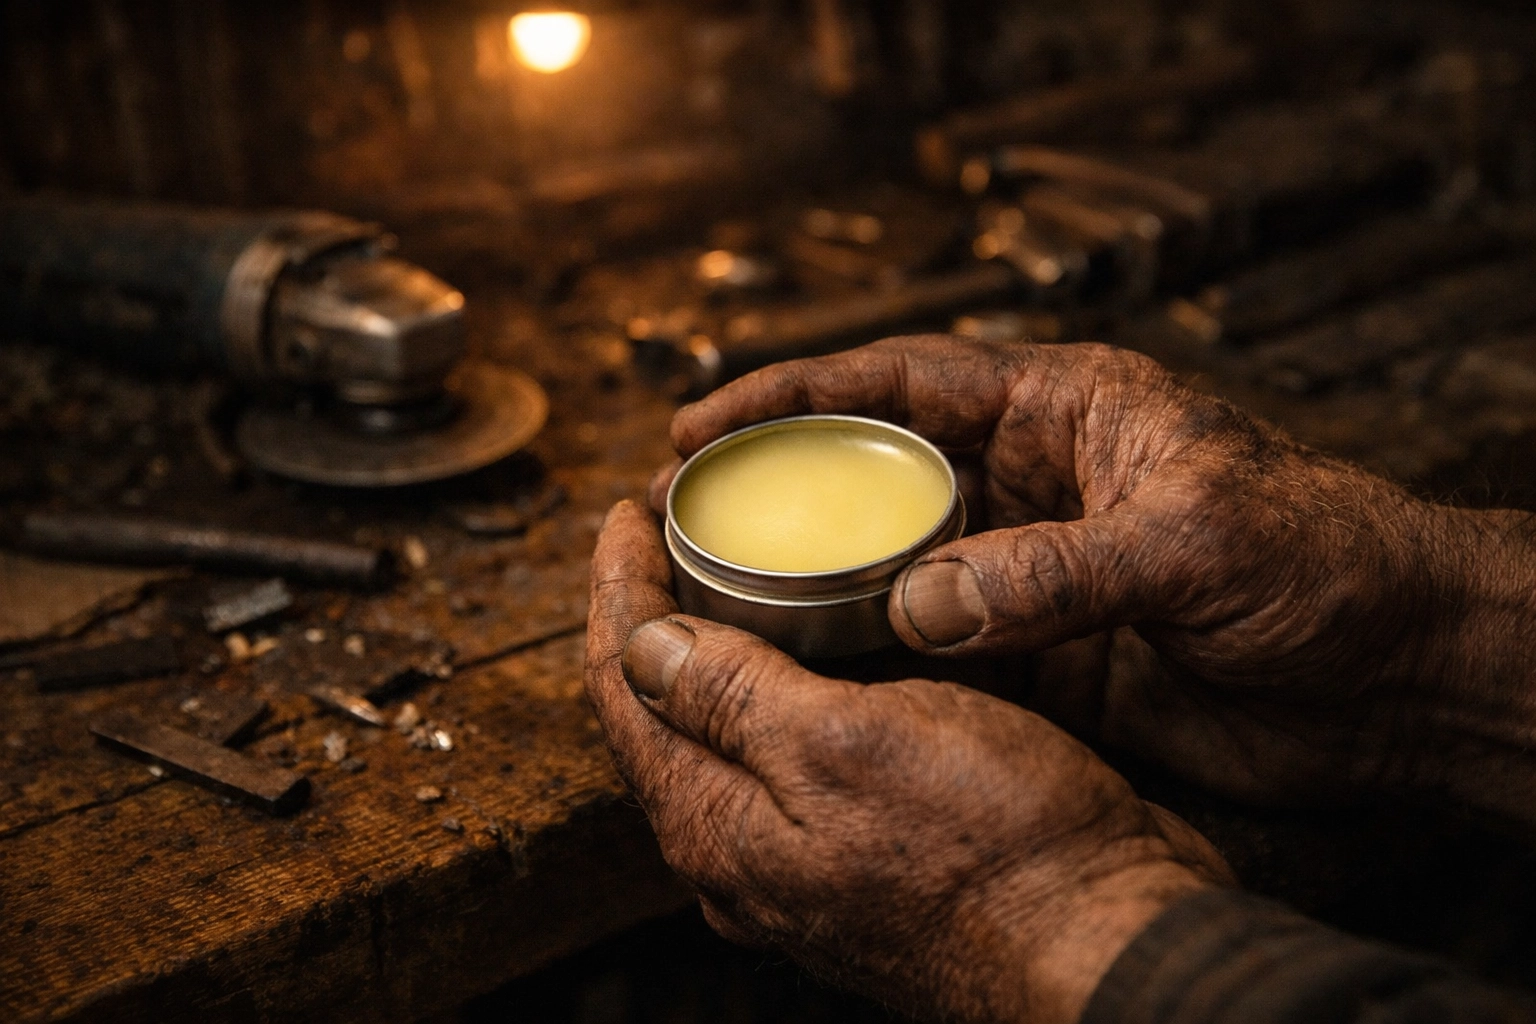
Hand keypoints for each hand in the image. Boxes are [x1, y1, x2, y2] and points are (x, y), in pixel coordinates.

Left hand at [585, 501, 1228, 1023]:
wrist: (1105, 943)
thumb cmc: (990, 847)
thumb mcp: (846, 745)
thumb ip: (731, 699)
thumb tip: (641, 646)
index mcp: (715, 824)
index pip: (622, 685)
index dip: (615, 589)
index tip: (624, 512)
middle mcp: (741, 851)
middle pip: (662, 713)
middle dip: (652, 616)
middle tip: (666, 533)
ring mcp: (801, 857)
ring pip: (729, 734)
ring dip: (718, 648)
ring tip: (734, 571)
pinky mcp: (865, 849)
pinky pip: (796, 754)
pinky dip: (787, 686)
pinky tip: (822, 647)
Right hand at [657, 337, 1535, 818]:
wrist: (1396, 673)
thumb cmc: (1324, 561)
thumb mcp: (1193, 543)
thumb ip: (1057, 571)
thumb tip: (922, 608)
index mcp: (1061, 412)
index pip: (900, 382)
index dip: (792, 393)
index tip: (700, 421)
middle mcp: (1029, 485)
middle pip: (876, 475)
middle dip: (785, 493)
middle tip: (690, 525)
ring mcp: (1029, 574)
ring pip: (895, 570)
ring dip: (819, 588)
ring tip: (724, 608)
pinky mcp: (1043, 656)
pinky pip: (937, 654)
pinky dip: (878, 668)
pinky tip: (815, 682)